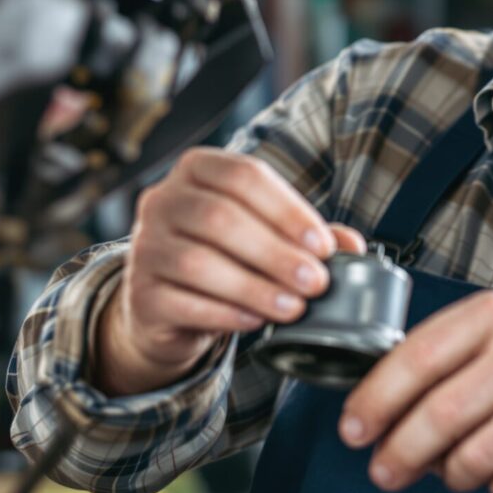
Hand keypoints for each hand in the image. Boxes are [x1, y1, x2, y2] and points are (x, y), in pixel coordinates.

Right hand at [93, 147, 364, 396]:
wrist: (168, 307)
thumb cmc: (225, 259)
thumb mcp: (265, 238)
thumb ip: (307, 237)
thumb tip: (353, 246)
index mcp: (196, 170)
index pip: (244, 176)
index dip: (287, 210)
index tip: (323, 246)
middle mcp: (161, 200)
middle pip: (220, 218)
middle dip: (276, 253)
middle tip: (316, 283)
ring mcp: (143, 247)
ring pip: (199, 263)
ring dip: (255, 287)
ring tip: (294, 307)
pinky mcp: (139, 294)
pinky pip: (183, 302)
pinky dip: (226, 313)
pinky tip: (257, 322)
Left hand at [338, 290, 492, 492]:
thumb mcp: (487, 345)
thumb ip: (431, 369)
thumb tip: (367, 420)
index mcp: (492, 315)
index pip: (416, 358)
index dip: (375, 400)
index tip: (352, 432)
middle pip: (439, 415)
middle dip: (400, 453)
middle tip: (384, 473)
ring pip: (471, 459)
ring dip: (451, 475)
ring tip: (456, 469)